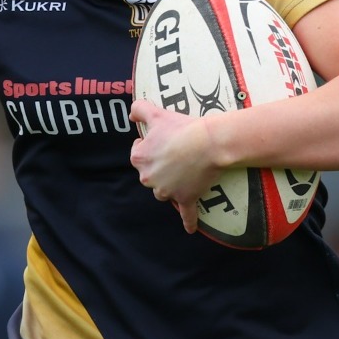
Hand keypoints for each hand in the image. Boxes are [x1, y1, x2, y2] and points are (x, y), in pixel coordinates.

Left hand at [129, 98, 222, 233]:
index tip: (163, 139)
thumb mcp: (157, 113)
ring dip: (172, 184)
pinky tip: (190, 229)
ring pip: (165, 190)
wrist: (208, 143)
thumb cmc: (182, 128)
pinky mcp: (185, 198)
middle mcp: (148, 178)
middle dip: (161, 165)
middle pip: (151, 174)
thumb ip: (139, 109)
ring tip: (186, 171)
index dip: (150, 144)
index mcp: (139, 158)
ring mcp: (167, 191)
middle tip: (177, 152)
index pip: (138, 153)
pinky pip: (186, 213)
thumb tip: (130, 114)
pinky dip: (189, 221)